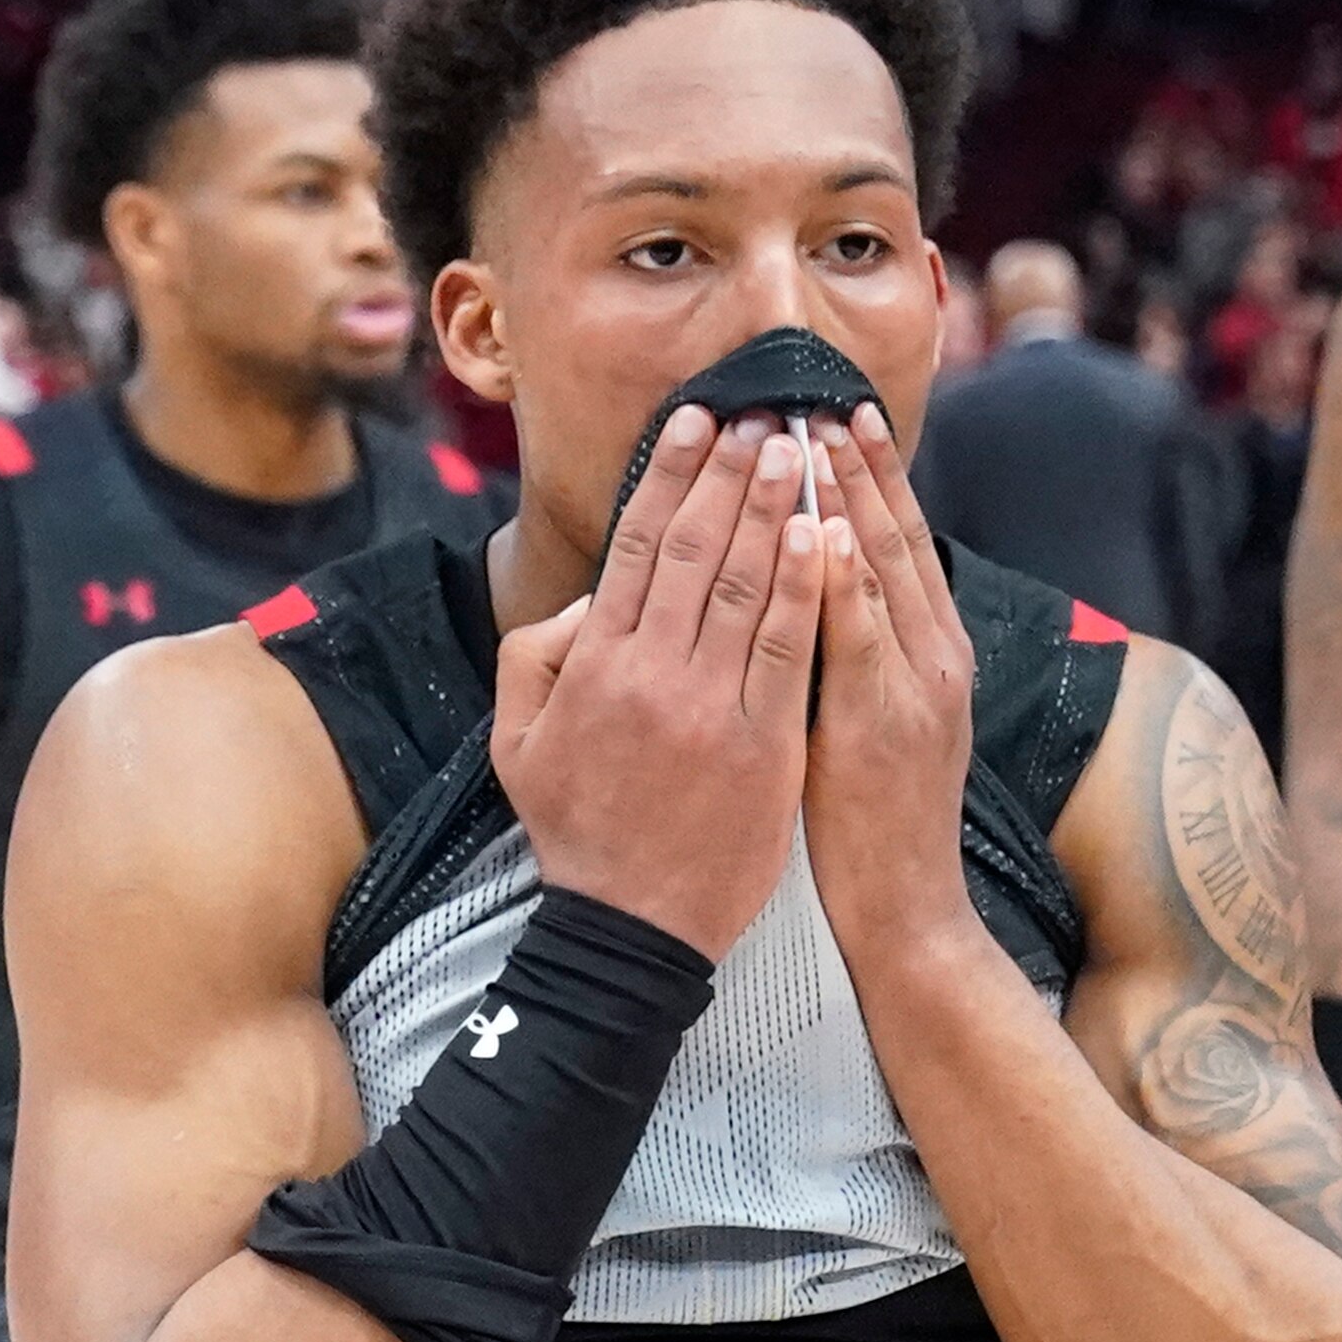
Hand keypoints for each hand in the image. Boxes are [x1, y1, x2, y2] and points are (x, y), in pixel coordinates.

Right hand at [493, 408, 825, 955]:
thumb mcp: (518, 739)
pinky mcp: (767, 741)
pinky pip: (791, 647)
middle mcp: (654, 671)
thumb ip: (538, 654)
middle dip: (731, 472)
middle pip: (700, 548)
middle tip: (761, 414)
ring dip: (776, 509)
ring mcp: (713, 705)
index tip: (695, 421)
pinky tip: (823, 534)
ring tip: (798, 450)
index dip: (670, 475)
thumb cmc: (576, 828)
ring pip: (751, 584)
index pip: (640, 545)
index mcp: (595, 662)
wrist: (632, 927)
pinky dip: (809, 586)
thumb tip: (589, 595)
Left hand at [804, 404, 979, 941]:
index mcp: (928, 654)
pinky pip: (863, 638)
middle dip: (857, 467)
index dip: (869, 479)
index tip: (836, 417)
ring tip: (815, 435)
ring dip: (849, 499)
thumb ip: (852, 659)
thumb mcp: (871, 725)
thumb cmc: (869, 827)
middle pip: (895, 539)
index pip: (897, 545)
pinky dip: (847, 580)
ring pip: (884, 573)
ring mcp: (916, 686)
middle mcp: (933, 657)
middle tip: (821, 399)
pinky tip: (825, 532)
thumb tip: (809, 595)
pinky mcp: (886, 722)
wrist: (907, 914)